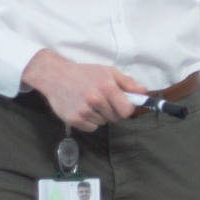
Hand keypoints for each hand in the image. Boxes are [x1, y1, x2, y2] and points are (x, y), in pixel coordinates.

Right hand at [23, 48, 147, 129]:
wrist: (55, 76)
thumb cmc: (84, 73)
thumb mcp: (107, 71)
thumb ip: (127, 82)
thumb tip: (143, 92)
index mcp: (107, 87)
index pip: (127, 110)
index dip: (125, 108)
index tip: (121, 104)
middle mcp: (96, 100)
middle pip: (115, 118)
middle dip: (112, 111)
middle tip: (102, 101)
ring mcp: (84, 111)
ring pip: (103, 122)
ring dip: (100, 115)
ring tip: (89, 103)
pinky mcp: (74, 119)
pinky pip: (91, 127)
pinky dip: (90, 122)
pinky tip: (83, 109)